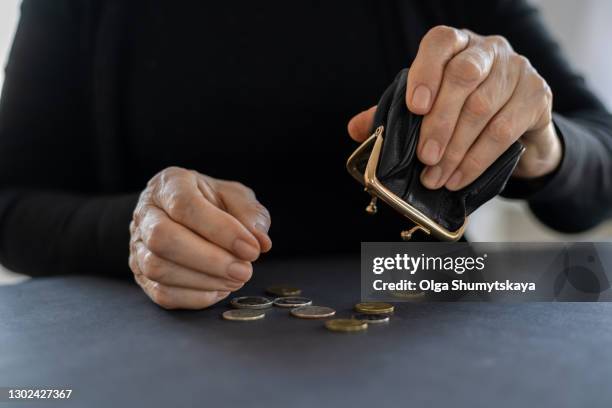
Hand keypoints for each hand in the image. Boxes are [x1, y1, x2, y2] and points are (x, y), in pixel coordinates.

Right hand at [129, 167, 271, 308]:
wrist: (186, 215)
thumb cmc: (213, 203)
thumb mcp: (236, 197)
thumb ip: (250, 214)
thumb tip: (260, 241)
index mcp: (170, 184)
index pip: (185, 205)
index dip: (220, 230)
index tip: (251, 249)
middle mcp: (146, 212)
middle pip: (162, 238)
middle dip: (209, 260)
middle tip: (245, 271)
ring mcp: (138, 244)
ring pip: (157, 268)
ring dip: (203, 280)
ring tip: (236, 279)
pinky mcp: (141, 274)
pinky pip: (162, 293)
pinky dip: (195, 297)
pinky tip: (219, 289)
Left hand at [348, 25, 561, 189]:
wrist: (519, 126)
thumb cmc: (464, 111)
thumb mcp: (429, 108)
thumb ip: (394, 113)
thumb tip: (355, 129)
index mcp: (457, 45)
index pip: (440, 43)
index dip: (426, 72)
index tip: (414, 107)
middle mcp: (489, 50)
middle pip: (463, 77)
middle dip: (439, 122)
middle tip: (424, 157)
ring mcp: (517, 70)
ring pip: (484, 107)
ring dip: (455, 149)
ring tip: (436, 177)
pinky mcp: (538, 96)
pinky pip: (505, 130)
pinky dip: (476, 159)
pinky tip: (458, 178)